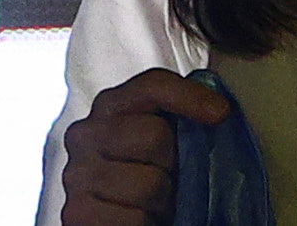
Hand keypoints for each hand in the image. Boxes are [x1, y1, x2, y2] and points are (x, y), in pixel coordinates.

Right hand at [54, 68, 231, 223]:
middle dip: (173, 163)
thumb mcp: (161, 141)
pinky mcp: (77, 214)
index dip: (189, 96)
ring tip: (154, 202)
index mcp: (108, 107)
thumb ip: (177, 119)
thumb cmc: (144, 177)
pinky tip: (139, 219)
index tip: (220, 113)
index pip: (153, 86)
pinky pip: (133, 219)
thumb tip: (218, 111)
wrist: (116, 220)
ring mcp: (76, 174)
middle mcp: (85, 135)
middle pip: (155, 135)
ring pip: (149, 183)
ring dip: (162, 200)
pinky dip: (144, 224)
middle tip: (169, 177)